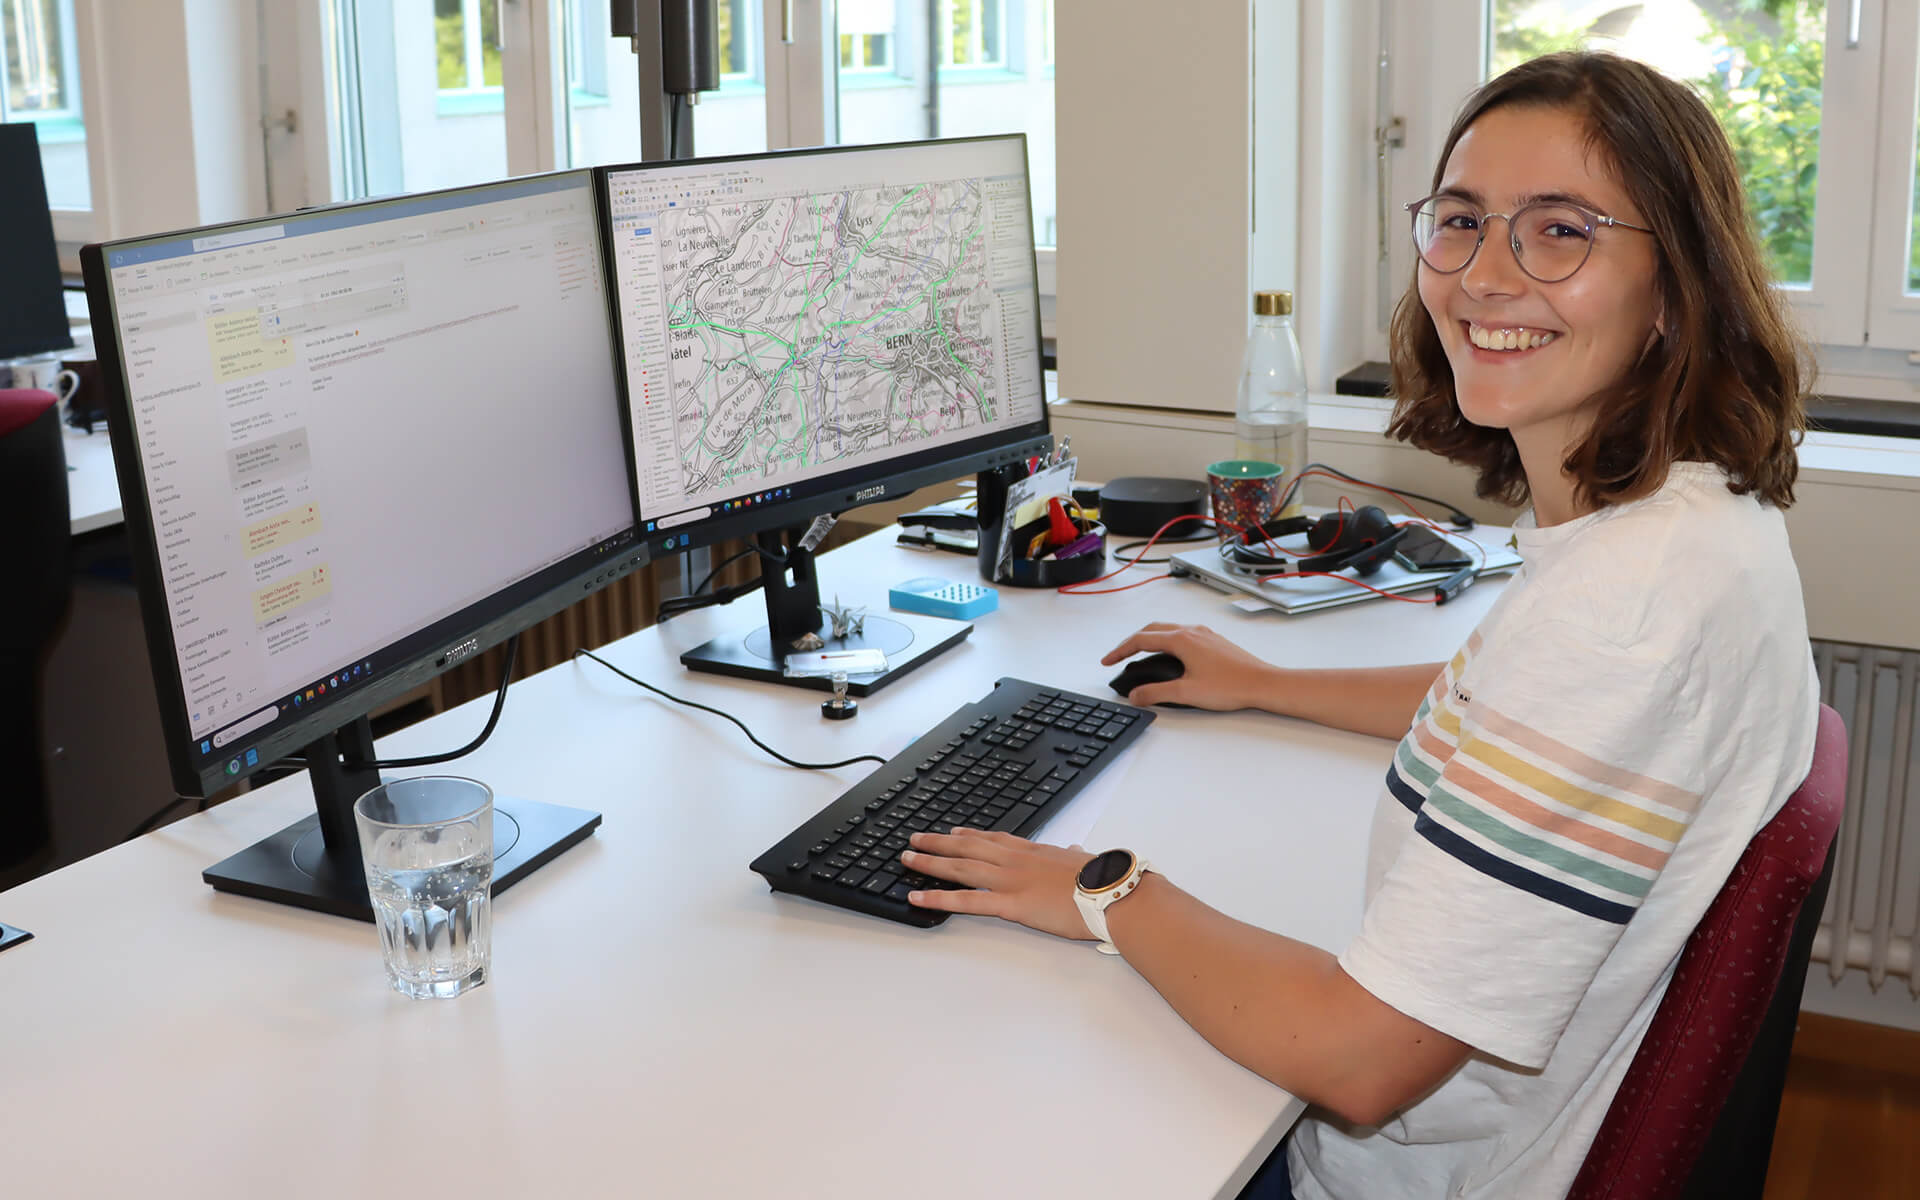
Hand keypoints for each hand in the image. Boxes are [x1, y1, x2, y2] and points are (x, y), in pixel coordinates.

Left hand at [902, 828, 1097, 940]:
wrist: (1112, 893)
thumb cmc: (1104, 881)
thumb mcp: (1086, 861)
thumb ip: (1074, 855)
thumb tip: (1077, 850)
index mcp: (1034, 851)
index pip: (994, 839)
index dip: (970, 834)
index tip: (953, 831)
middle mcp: (1016, 860)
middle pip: (968, 848)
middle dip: (938, 843)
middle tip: (915, 840)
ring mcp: (1010, 880)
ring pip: (960, 867)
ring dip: (930, 863)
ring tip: (907, 859)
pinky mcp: (1010, 903)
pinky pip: (966, 901)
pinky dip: (938, 898)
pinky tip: (918, 897)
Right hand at [1101, 623, 1283, 710]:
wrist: (1263, 684)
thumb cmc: (1231, 686)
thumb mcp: (1187, 693)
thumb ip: (1156, 693)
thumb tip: (1135, 695)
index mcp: (1182, 640)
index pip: (1141, 640)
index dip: (1120, 651)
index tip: (1108, 661)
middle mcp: (1192, 631)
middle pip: (1152, 630)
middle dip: (1131, 642)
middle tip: (1118, 657)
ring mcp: (1204, 634)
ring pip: (1168, 630)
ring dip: (1149, 639)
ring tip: (1139, 654)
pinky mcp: (1214, 641)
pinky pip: (1182, 634)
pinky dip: (1166, 641)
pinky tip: (1169, 656)